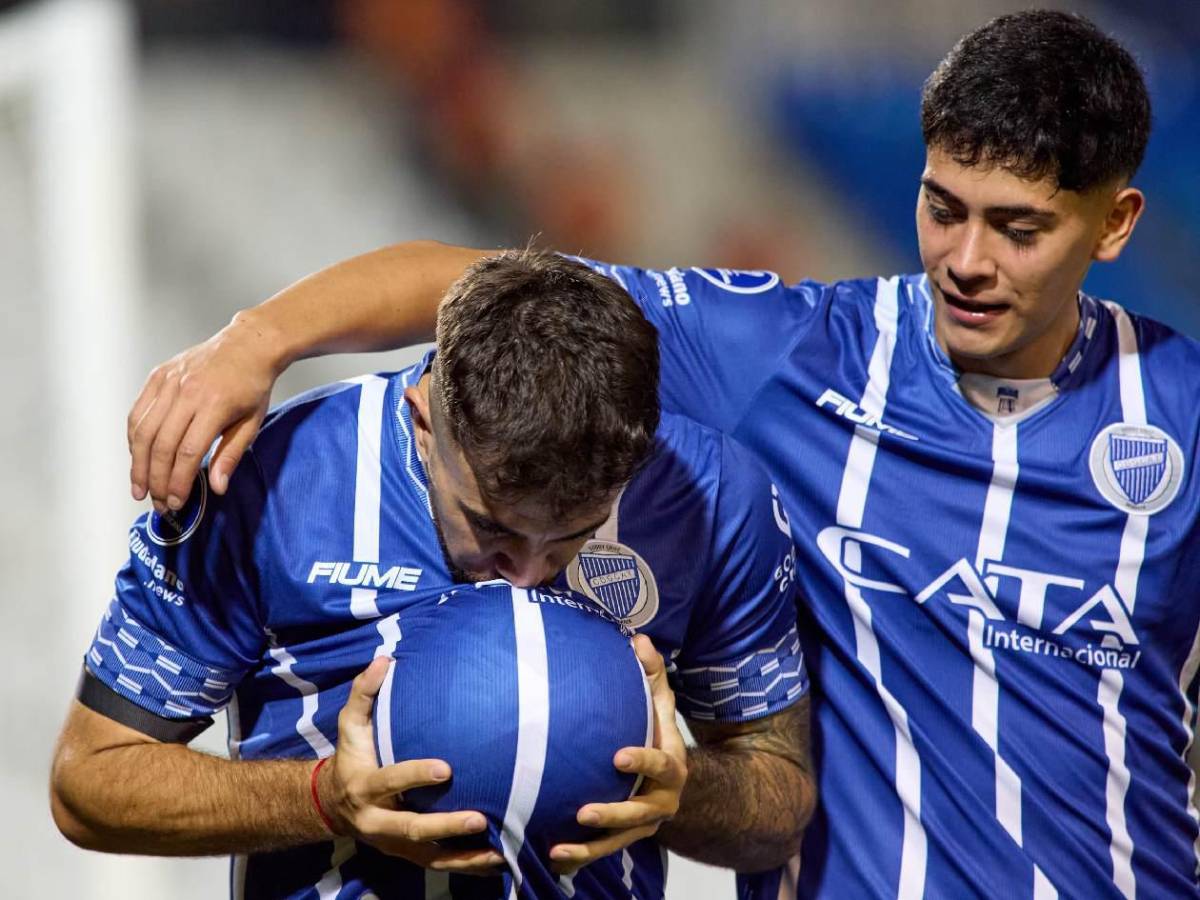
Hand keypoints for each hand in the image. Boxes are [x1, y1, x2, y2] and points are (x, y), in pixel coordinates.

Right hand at [128, 311, 279, 511]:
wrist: (247, 345)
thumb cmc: (252, 385)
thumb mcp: (252, 423)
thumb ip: (231, 456)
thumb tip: (216, 488)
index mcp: (214, 404)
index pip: (187, 452)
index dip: (178, 481)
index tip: (175, 502)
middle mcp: (187, 392)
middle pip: (161, 445)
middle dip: (156, 479)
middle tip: (157, 503)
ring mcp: (169, 382)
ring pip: (143, 430)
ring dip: (137, 464)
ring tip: (139, 487)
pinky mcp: (158, 376)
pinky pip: (138, 412)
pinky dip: (133, 437)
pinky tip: (136, 457)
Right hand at [318, 657, 503, 872]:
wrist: (332, 806)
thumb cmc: (351, 756)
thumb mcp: (349, 725)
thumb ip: (364, 693)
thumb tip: (384, 660)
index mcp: (365, 787)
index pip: (391, 782)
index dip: (416, 775)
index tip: (446, 768)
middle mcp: (378, 821)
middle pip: (412, 828)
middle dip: (446, 826)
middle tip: (480, 817)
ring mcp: (394, 844)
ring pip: (430, 856)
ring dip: (464, 856)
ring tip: (498, 850)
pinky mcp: (408, 856)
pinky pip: (440, 866)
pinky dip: (468, 866)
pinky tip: (498, 861)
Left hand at [549, 635, 687, 872]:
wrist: (671, 779)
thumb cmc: (656, 730)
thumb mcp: (659, 701)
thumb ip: (651, 672)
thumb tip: (637, 639)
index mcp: (672, 766)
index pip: (662, 764)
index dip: (643, 761)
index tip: (618, 756)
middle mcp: (660, 801)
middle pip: (638, 814)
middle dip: (613, 815)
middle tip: (584, 812)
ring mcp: (641, 825)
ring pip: (617, 842)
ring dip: (590, 847)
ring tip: (561, 846)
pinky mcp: (622, 839)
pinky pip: (600, 852)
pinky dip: (578, 858)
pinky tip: (551, 857)